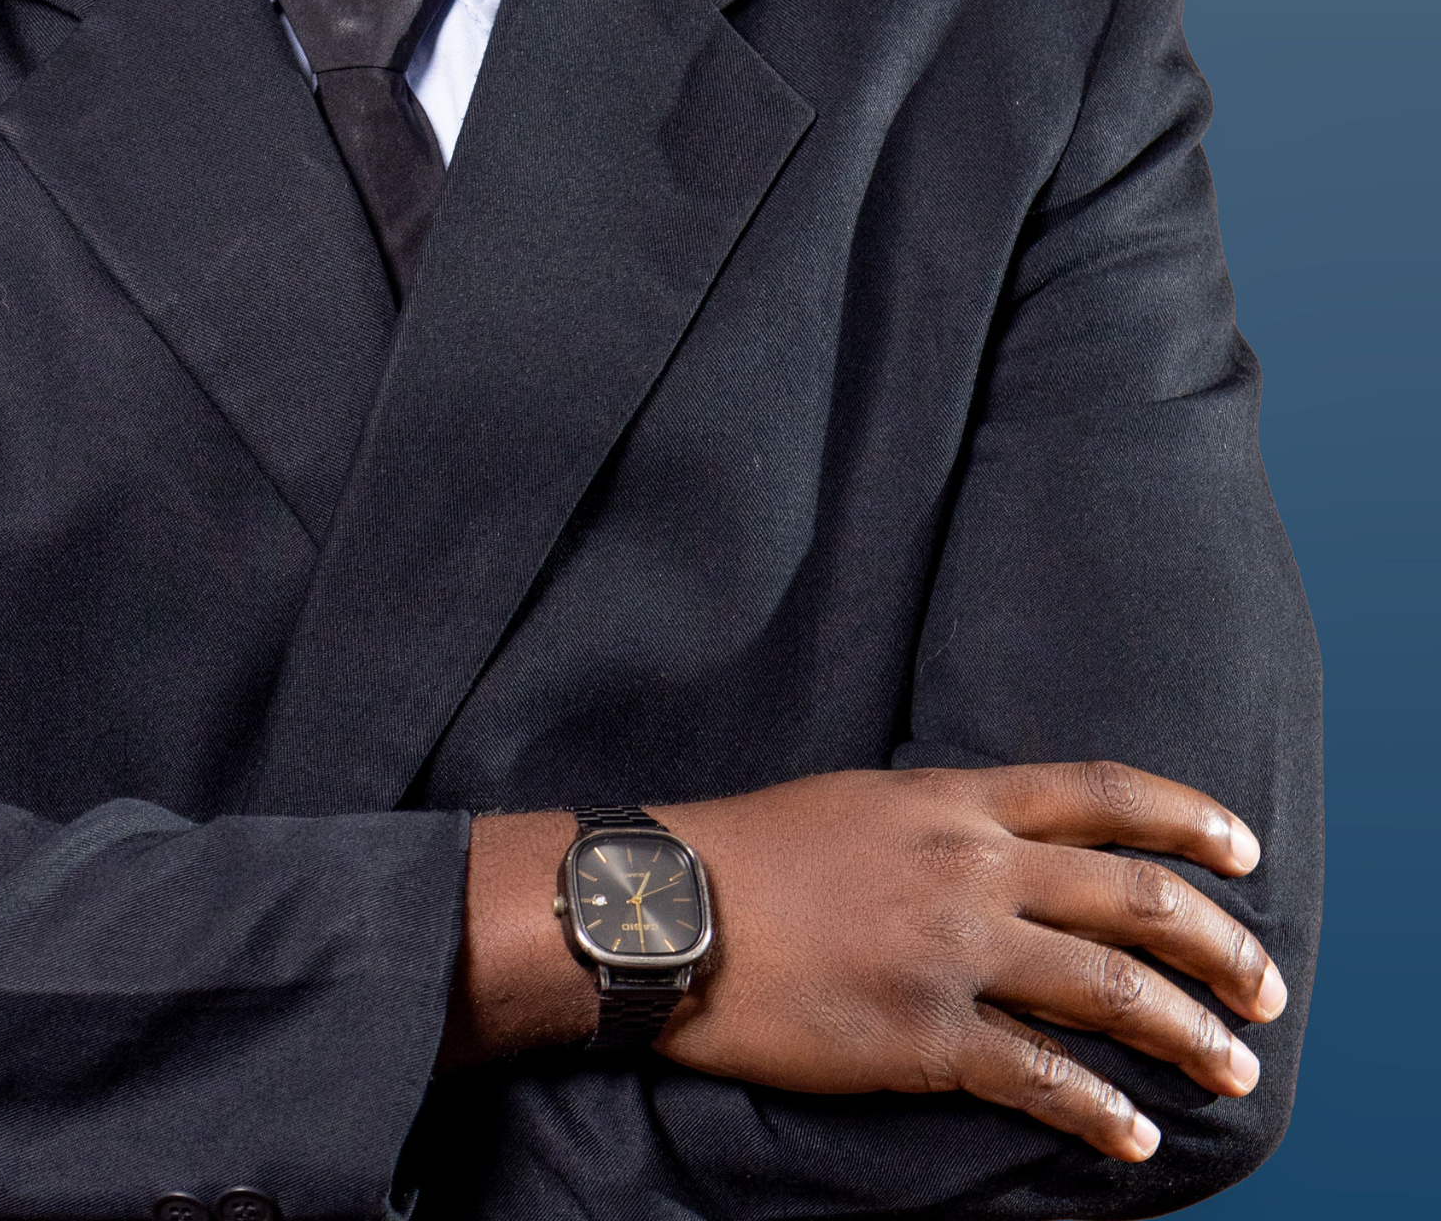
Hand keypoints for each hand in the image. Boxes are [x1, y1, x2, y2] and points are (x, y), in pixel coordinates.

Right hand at [650, 762, 1285, 1164]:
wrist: (666, 907)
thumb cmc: (752, 851)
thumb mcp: (862, 802)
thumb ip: (945, 820)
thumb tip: (1006, 848)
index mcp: (954, 801)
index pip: (1101, 794)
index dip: (1186, 818)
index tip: (1243, 849)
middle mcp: (970, 866)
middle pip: (1135, 897)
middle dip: (1219, 945)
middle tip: (1264, 987)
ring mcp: (952, 951)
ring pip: (1110, 989)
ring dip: (1189, 1033)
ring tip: (1233, 1069)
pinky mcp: (923, 1035)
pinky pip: (1040, 1078)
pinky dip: (1100, 1112)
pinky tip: (1134, 1136)